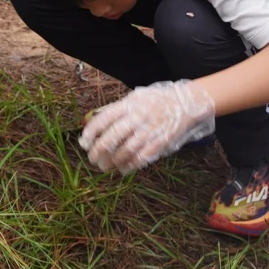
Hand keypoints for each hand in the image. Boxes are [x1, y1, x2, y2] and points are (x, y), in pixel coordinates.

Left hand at [79, 80, 215, 172]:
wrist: (184, 103)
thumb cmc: (155, 101)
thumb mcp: (135, 98)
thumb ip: (118, 110)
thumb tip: (95, 125)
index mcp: (129, 104)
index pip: (105, 118)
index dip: (92, 132)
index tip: (84, 143)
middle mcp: (138, 117)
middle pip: (113, 137)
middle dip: (99, 151)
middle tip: (92, 159)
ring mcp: (149, 131)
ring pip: (126, 151)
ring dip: (113, 162)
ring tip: (105, 167)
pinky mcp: (160, 143)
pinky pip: (142, 158)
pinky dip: (130, 166)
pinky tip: (123, 169)